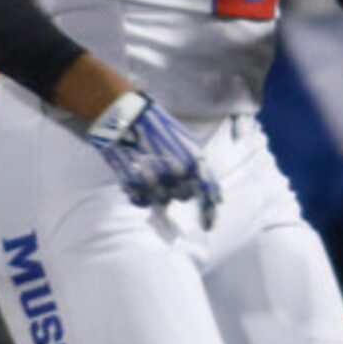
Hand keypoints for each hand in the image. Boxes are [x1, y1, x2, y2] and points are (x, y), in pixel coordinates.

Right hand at [86, 90, 221, 229]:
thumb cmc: (159, 127)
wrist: (125, 117)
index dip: (209, 213)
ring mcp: (154, 181)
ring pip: (163, 202)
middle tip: (167, 170)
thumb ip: (200, 168)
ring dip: (159, 192)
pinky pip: (142, 203)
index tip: (208, 226)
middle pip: (183, 197)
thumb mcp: (187, 141)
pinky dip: (142, 196)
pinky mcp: (133, 185)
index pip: (207, 194)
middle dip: (179, 189)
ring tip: (151, 170)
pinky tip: (139, 178)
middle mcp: (177, 173)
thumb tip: (216, 198)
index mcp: (194, 160)